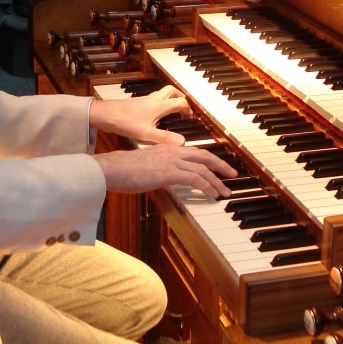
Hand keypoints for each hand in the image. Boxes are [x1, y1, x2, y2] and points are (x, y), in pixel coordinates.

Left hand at [88, 86, 192, 145]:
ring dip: (170, 98)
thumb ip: (165, 138)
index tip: (190, 119)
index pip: (180, 103)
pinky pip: (152, 99)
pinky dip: (159, 103)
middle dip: (181, 98)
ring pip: (162, 93)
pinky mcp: (136, 103)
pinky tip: (154, 115)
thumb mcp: (146, 134)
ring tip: (172, 110)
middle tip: (184, 108)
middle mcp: (153, 100)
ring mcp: (144, 100)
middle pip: (172, 91)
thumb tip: (182, 143)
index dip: (188, 110)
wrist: (104, 114)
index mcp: (159, 106)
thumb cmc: (124, 122)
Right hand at [93, 144, 236, 197]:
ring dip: (216, 180)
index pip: (193, 151)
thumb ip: (157, 169)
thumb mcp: (144, 166)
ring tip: (225, 191)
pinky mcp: (167, 172)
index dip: (208, 158)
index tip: (218, 166)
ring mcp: (170, 161)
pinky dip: (206, 186)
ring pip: (201, 168)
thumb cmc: (121, 171)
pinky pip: (194, 178)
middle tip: (232, 175)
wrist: (110, 169)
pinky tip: (212, 194)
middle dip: (220, 165)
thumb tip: (163, 178)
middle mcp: (170, 152)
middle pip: (203, 155)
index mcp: (165, 149)